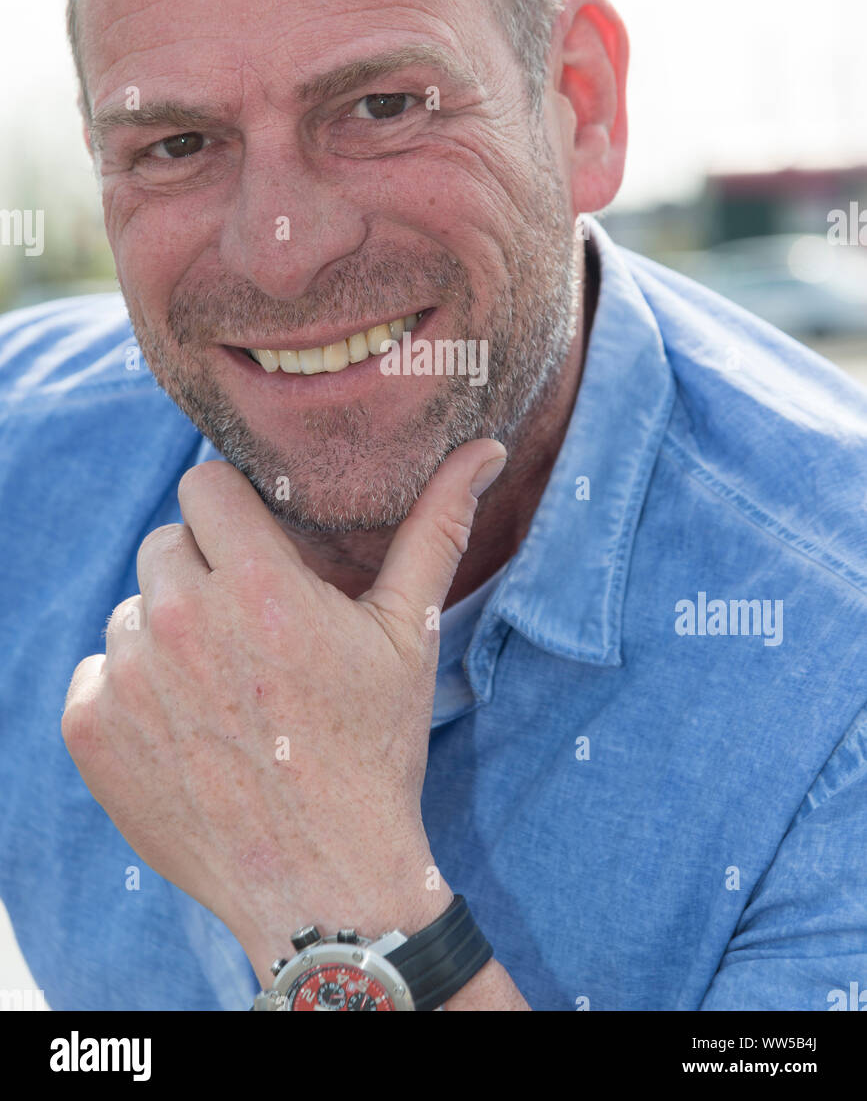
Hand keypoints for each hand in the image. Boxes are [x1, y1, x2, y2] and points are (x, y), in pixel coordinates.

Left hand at [61, 439, 506, 977]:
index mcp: (259, 586)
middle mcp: (183, 622)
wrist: (324, 880)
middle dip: (203, 573)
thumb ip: (436, 530)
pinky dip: (132, 693)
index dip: (232, 512)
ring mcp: (130, 679)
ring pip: (132, 612)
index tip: (256, 549)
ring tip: (223, 689)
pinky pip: (97, 673)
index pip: (203, 485)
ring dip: (167, 635)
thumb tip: (484, 451)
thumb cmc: (374, 751)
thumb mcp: (410, 634)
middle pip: (166, 545)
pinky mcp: (91, 729)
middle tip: (250, 631)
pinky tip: (186, 730)